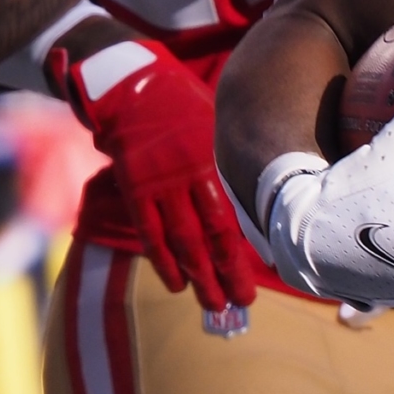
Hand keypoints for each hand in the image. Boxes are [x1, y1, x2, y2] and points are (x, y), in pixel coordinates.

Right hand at [58, 39, 256, 314]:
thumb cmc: (186, 111)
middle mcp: (186, 176)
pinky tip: (176, 284)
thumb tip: (258, 211)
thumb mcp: (217, 132)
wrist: (135, 89)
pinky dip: (162, 261)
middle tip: (240, 304)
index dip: (243, 254)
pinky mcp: (133, 189)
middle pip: (209, 238)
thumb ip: (230, 170)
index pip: (231, 219)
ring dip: (197, 277)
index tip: (259, 277)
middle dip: (226, 275)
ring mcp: (156, 185)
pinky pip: (149, 233)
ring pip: (180, 242)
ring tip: (213, 304)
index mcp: (212, 162)